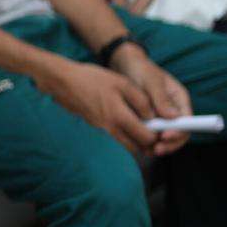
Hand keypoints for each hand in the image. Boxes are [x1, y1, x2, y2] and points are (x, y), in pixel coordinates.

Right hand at [35, 56, 158, 154]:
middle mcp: (110, 128)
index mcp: (119, 117)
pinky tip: (125, 119)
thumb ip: (140, 101)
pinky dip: (124, 133)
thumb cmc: (92, 78)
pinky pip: (114, 135)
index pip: (145, 137)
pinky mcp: (94, 125)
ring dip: (136, 140)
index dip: (158, 136)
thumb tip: (153, 116)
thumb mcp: (121, 83)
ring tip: (144, 128)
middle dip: (148, 144)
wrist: (62, 81)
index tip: (164, 129)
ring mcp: (100, 129)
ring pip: (124, 143)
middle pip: (135, 147)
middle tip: (157, 133)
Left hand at [108, 44, 192, 156]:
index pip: (187, 121)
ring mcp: (161, 116)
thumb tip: (174, 118)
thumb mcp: (150, 80)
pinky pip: (152, 135)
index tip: (165, 136)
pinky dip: (147, 142)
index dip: (179, 132)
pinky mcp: (149, 120)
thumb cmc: (140, 69)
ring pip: (166, 137)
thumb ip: (161, 98)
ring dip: (159, 146)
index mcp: (179, 99)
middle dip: (170, 144)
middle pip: (179, 133)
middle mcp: (173, 110)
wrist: (124, 65)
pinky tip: (138, 146)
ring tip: (146, 150)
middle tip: (155, 149)